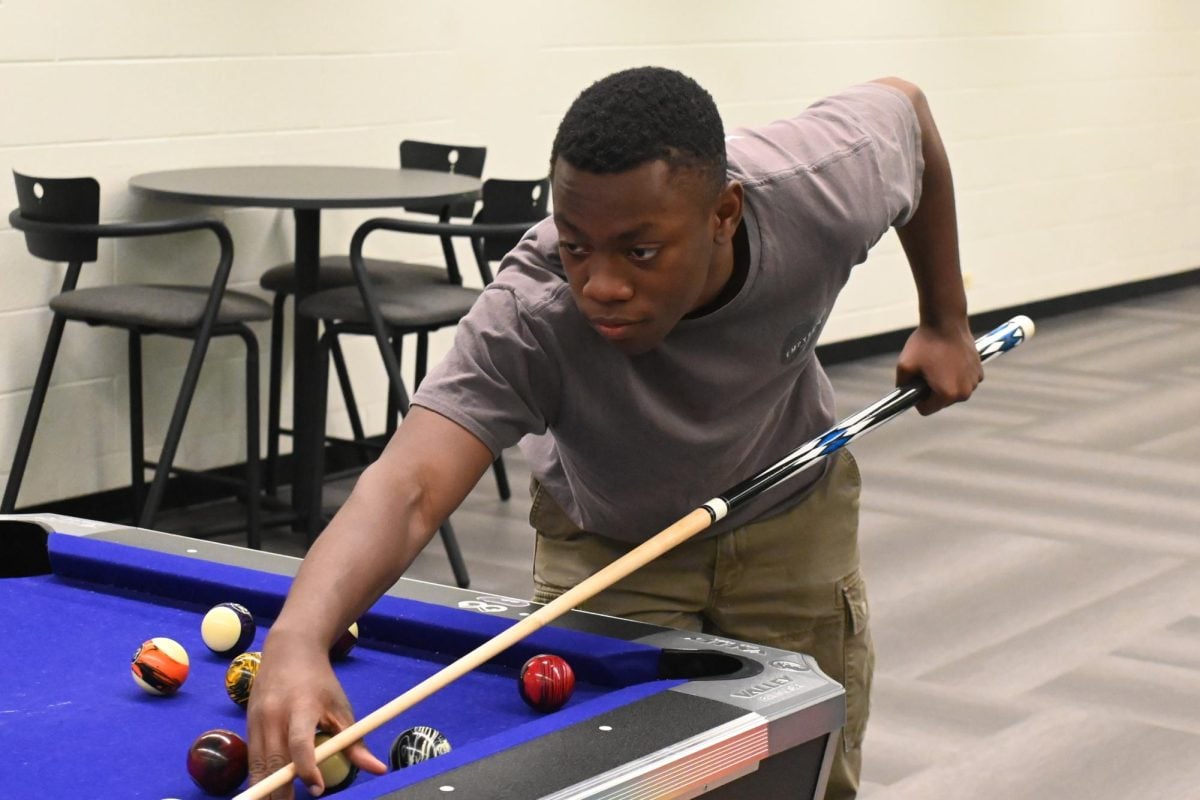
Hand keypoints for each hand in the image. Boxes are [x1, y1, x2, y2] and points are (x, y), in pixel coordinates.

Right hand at [247, 629, 387, 798]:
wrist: (289, 651)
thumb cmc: (320, 682)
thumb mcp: (341, 707)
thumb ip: (355, 742)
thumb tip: (378, 770)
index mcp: (301, 707)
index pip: (300, 743)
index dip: (307, 768)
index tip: (318, 789)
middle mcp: (274, 715)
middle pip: (273, 761)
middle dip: (281, 791)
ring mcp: (256, 720)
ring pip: (257, 765)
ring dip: (266, 789)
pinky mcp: (247, 726)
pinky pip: (252, 759)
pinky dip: (260, 777)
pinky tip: (269, 791)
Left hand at [895, 319, 982, 414]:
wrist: (946, 321)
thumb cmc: (925, 343)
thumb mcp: (904, 366)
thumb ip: (901, 385)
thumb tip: (902, 394)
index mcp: (947, 394)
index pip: (925, 409)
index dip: (916, 397)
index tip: (915, 383)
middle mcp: (965, 392)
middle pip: (940, 402)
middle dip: (931, 390)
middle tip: (926, 370)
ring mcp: (974, 381)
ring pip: (952, 391)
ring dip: (944, 382)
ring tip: (937, 363)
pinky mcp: (980, 370)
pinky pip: (963, 380)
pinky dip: (956, 374)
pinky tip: (949, 359)